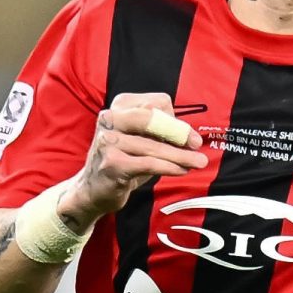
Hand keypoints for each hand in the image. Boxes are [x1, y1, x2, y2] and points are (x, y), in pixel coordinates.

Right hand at [66, 92, 211, 220]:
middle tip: (197, 145)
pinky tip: (182, 170)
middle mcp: (110, 119)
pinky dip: (169, 167)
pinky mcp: (112, 163)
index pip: (157, 103)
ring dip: (180, 155)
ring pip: (153, 145)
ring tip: (198, 162)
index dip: (176, 119)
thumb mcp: (142, 139)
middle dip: (179, 132)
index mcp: (120, 106)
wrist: (94, 189)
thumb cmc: (125, 160)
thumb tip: (192, 137)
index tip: (189, 136)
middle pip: (153, 118)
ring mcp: (107, 141)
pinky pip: (149, 163)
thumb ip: (163, 132)